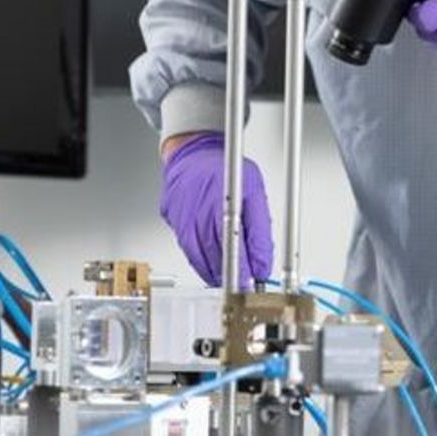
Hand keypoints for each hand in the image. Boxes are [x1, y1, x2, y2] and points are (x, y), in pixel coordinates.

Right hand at [159, 132, 272, 287]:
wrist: (190, 153)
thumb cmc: (222, 167)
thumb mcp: (254, 190)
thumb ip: (260, 229)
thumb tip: (262, 262)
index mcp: (221, 203)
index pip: (234, 248)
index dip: (244, 270)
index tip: (252, 281)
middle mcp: (198, 213)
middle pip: (215, 257)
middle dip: (231, 275)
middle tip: (244, 285)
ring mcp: (182, 219)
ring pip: (200, 259)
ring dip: (216, 272)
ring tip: (230, 278)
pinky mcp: (174, 224)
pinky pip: (188, 251)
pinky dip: (202, 262)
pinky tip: (212, 265)